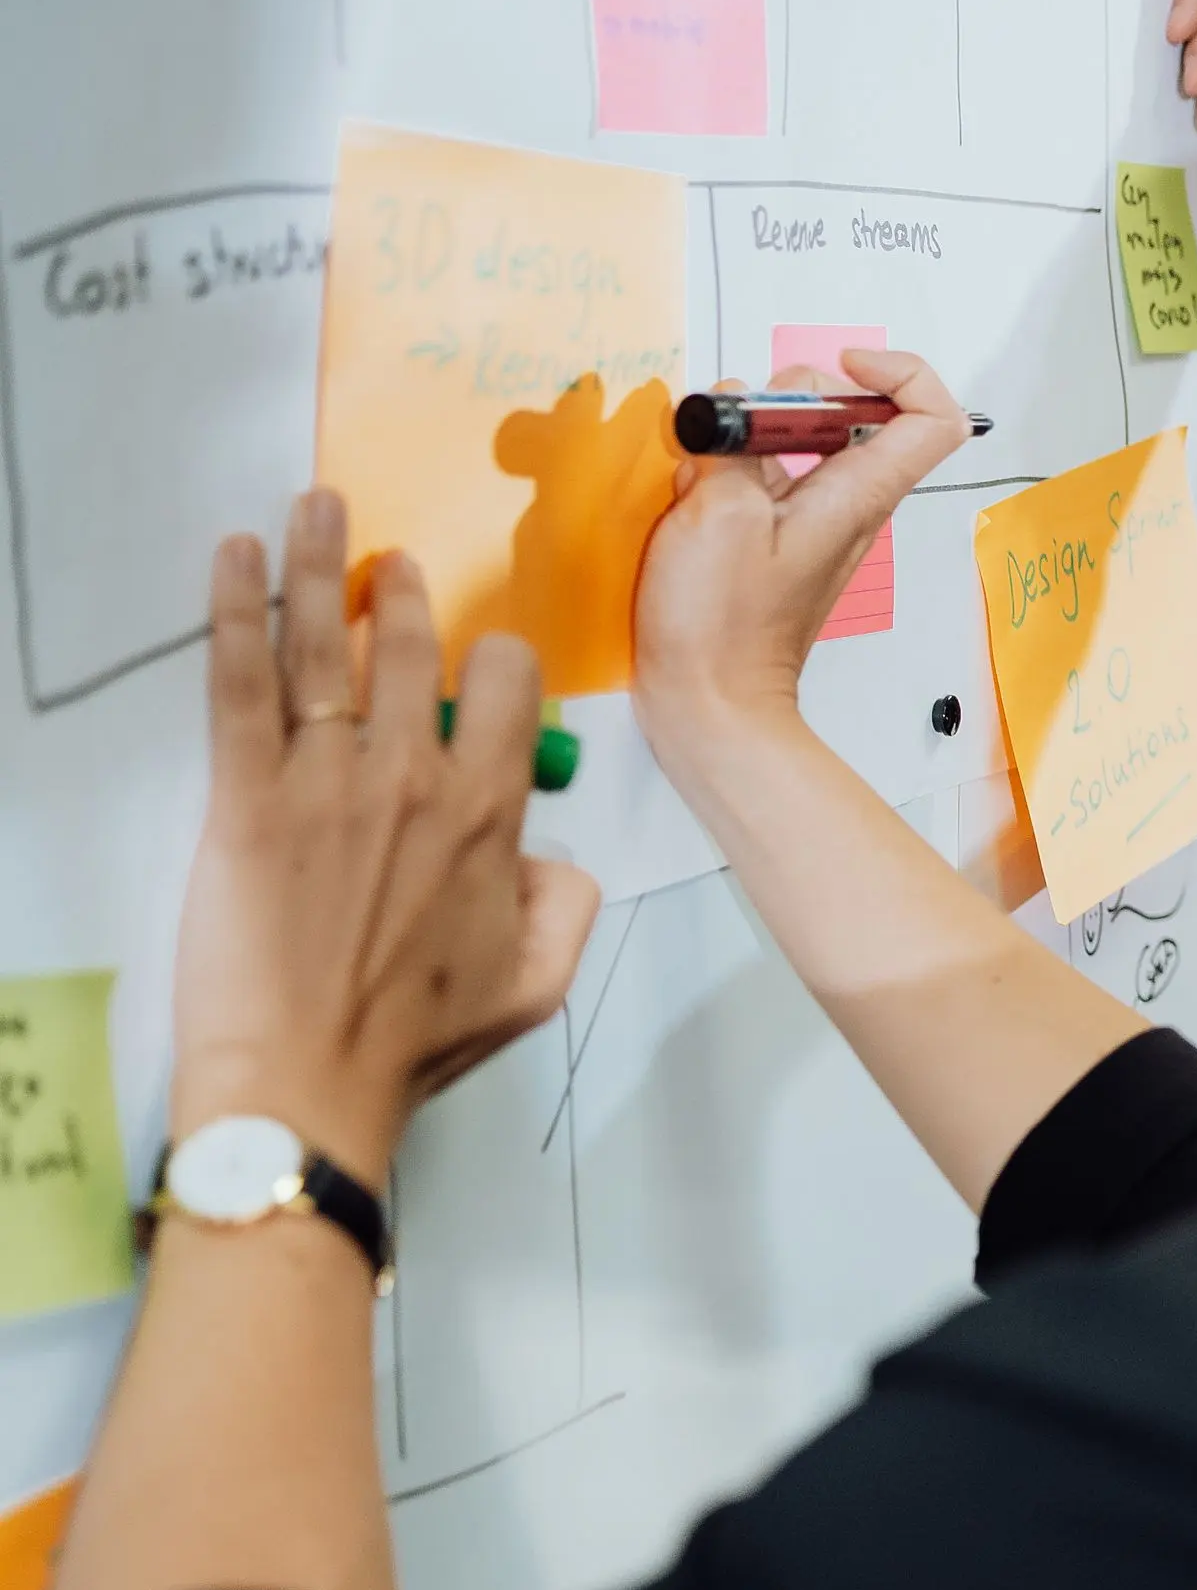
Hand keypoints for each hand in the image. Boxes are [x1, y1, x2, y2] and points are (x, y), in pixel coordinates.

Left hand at [172, 493, 600, 1183]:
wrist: (309, 1084)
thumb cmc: (421, 1042)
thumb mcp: (538, 982)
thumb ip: (567, 904)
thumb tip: (548, 855)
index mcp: (490, 815)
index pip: (503, 687)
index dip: (491, 662)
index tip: (473, 664)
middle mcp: (413, 778)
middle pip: (413, 646)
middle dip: (402, 592)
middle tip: (386, 564)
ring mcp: (325, 781)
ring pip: (327, 644)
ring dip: (322, 564)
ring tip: (317, 505)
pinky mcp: (244, 798)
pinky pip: (240, 684)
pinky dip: (235, 611)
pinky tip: (235, 554)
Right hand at [632, 347, 973, 788]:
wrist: (709, 702)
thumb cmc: (720, 622)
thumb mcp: (719, 512)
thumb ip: (733, 446)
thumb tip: (730, 412)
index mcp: (859, 494)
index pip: (934, 416)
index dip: (900, 372)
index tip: (840, 365)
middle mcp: (849, 502)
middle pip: (849, 413)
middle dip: (788, 397)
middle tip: (739, 428)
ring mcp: (811, 519)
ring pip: (792, 440)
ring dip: (742, 437)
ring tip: (702, 476)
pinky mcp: (773, 536)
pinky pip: (757, 476)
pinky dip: (722, 471)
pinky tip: (689, 500)